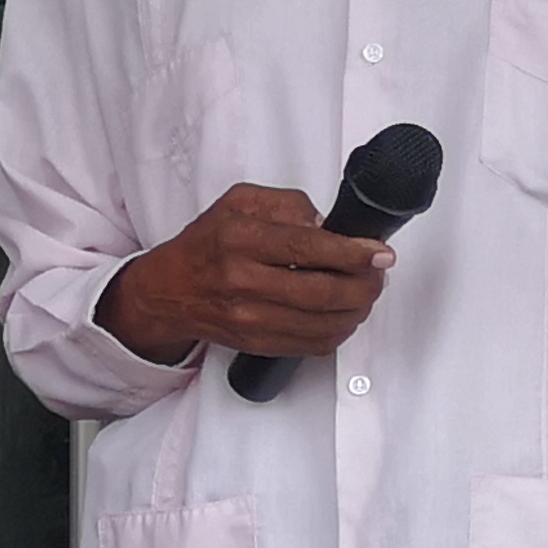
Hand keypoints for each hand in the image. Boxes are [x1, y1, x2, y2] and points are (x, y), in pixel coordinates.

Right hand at [99, 183, 394, 372]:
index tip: (380, 253)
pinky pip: (310, 345)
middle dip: (365, 285)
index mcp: (240, 239)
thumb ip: (286, 204)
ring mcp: (248, 318)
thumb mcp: (239, 202)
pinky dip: (337, 332)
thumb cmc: (205, 244)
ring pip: (322, 323)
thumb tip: (326, 226)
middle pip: (323, 291)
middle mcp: (242, 281)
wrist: (167, 291)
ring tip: (365, 295)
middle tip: (378, 276)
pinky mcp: (255, 343)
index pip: (310, 247)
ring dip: (356, 311)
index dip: (354, 253)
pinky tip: (343, 317)